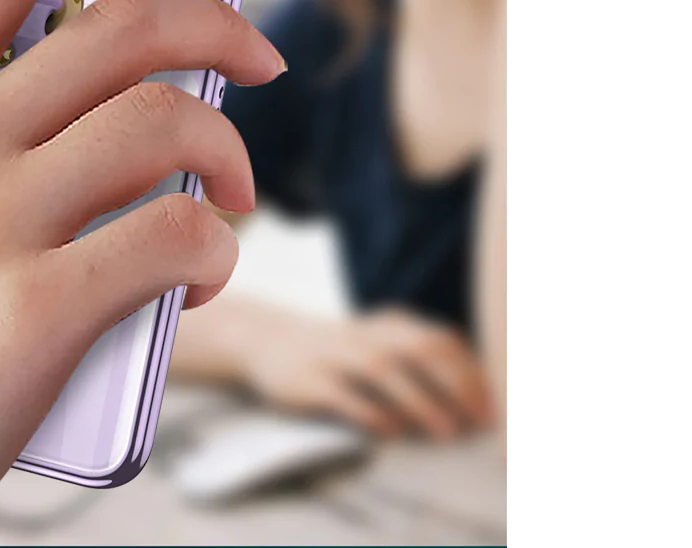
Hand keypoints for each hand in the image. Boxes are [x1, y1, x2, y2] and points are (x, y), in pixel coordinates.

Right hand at [236, 301, 492, 439]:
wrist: (268, 340)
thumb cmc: (338, 351)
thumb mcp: (378, 340)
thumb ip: (420, 357)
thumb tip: (476, 394)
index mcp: (388, 325)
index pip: (440, 339)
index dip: (471, 372)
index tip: (491, 407)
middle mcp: (365, 335)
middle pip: (419, 350)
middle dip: (455, 385)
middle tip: (479, 422)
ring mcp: (336, 356)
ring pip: (384, 370)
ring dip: (421, 402)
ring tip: (447, 433)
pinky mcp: (311, 381)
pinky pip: (345, 396)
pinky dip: (372, 414)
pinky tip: (392, 433)